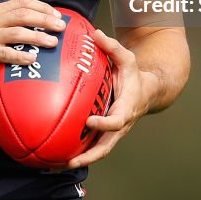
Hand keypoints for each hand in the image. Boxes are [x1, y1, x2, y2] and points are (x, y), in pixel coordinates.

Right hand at [0, 0, 65, 84]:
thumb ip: (11, 23)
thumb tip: (42, 25)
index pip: (23, 2)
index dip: (43, 7)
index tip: (57, 15)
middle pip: (23, 14)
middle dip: (45, 19)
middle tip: (61, 27)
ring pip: (17, 32)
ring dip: (37, 36)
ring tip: (53, 42)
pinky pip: (6, 53)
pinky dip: (21, 55)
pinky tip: (33, 59)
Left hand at [65, 29, 148, 168]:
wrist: (148, 92)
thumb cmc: (134, 74)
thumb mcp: (128, 58)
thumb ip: (113, 47)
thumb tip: (96, 33)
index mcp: (126, 108)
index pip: (116, 121)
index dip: (104, 123)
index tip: (90, 121)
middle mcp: (118, 125)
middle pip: (105, 147)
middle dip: (87, 156)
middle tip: (69, 161)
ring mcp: (111, 133)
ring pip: (95, 152)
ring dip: (76, 161)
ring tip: (53, 166)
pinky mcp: (103, 133)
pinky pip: (89, 146)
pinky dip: (74, 153)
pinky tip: (53, 156)